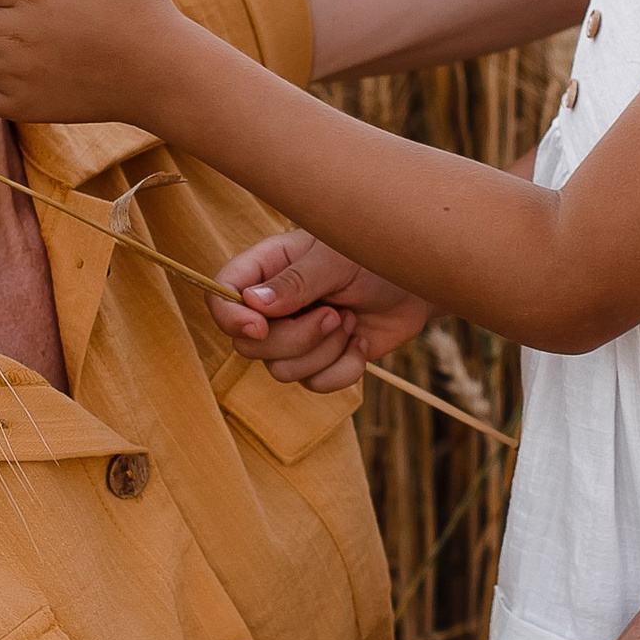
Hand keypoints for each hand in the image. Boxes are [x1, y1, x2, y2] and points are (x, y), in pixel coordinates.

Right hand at [211, 230, 433, 392]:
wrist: (418, 281)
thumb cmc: (376, 254)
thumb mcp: (337, 260)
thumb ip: (296, 281)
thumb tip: (252, 303)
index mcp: (267, 267)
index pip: (221, 293)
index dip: (229, 317)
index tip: (260, 325)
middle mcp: (274, 305)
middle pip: (249, 344)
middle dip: (295, 339)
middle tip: (334, 314)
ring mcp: (296, 336)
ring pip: (281, 370)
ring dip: (323, 351)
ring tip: (350, 321)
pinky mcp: (322, 361)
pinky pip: (315, 384)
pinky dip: (343, 369)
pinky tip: (360, 341)